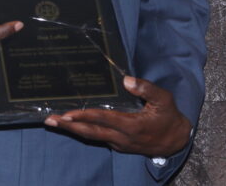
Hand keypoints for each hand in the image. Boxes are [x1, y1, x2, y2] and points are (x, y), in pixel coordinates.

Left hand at [43, 76, 191, 156]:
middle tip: (50, 120)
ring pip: (91, 137)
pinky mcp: (118, 146)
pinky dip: (84, 132)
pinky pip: (98, 138)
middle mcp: (121, 138)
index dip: (84, 117)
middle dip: (69, 127)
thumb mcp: (164, 99)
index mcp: (131, 125)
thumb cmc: (169, 117)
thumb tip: (127, 80)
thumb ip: (146, 88)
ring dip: (72, 130)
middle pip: (90, 133)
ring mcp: (119, 144)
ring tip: (55, 122)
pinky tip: (74, 125)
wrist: (175, 141)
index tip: (68, 114)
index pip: (102, 119)